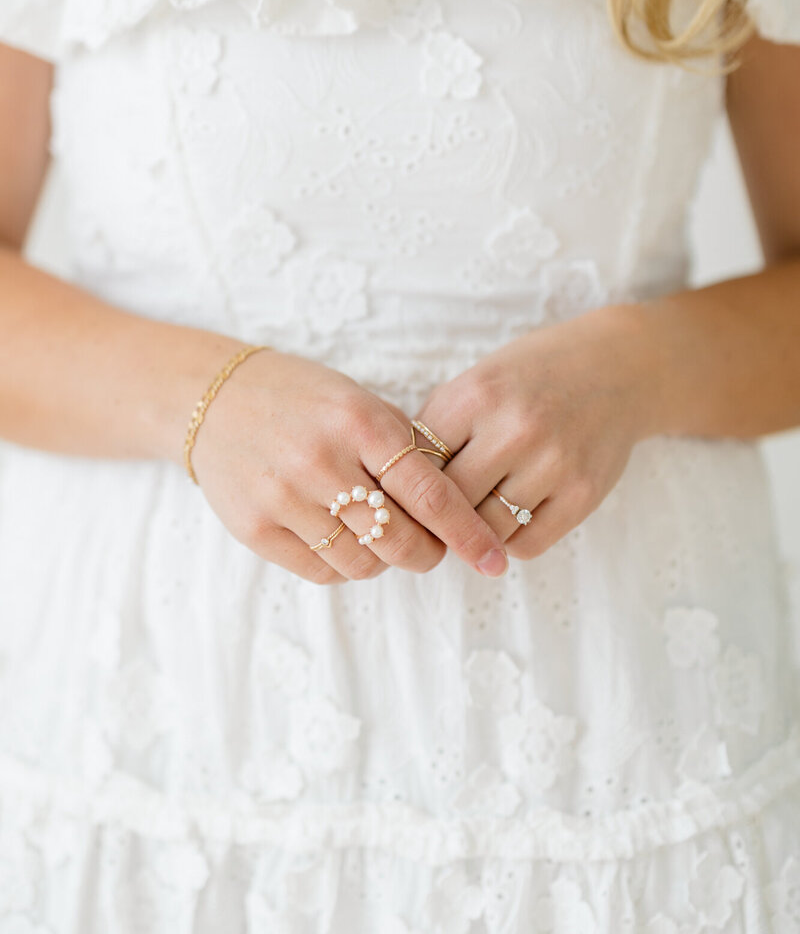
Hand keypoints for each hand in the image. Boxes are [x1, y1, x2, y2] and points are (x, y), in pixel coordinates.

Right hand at [187, 346, 509, 582]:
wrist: (216, 398)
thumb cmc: (303, 399)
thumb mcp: (359, 401)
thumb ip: (403, 449)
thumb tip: (454, 508)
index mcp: (360, 422)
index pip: (430, 493)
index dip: (467, 534)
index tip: (493, 559)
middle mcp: (322, 459)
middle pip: (399, 539)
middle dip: (428, 553)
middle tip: (431, 548)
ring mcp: (284, 496)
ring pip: (362, 563)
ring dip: (384, 560)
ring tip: (379, 537)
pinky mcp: (255, 527)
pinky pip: (321, 572)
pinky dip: (343, 565)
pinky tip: (342, 539)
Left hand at [413, 306, 655, 558]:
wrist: (619, 368)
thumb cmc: (534, 376)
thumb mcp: (479, 380)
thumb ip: (439, 425)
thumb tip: (396, 484)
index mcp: (477, 395)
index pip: (418, 463)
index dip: (407, 482)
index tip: (406, 491)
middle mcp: (515, 429)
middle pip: (450, 502)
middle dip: (438, 513)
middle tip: (435, 516)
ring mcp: (553, 464)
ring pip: (486, 530)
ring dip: (475, 530)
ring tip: (476, 514)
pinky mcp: (582, 495)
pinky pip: (527, 544)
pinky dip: (511, 539)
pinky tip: (511, 516)